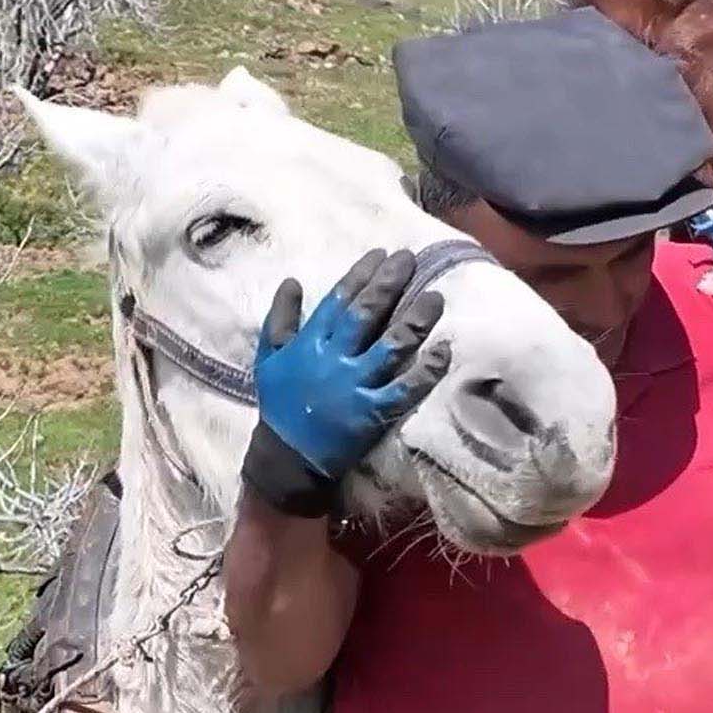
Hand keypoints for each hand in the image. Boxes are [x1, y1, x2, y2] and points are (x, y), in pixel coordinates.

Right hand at [241, 248, 450, 516]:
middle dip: (389, 284)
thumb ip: (279, 318)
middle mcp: (334, 359)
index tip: (382, 254)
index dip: (361, 275)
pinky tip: (443, 349)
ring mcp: (356, 386)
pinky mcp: (374, 413)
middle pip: (366, 315)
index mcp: (309, 343)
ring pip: (391, 347)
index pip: (339, 300)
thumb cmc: (281, 404)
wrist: (287, 458)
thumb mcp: (269, 357)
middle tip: (410, 259)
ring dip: (414, 320)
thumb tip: (290, 280)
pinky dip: (426, 370)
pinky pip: (406, 389)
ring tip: (435, 296)